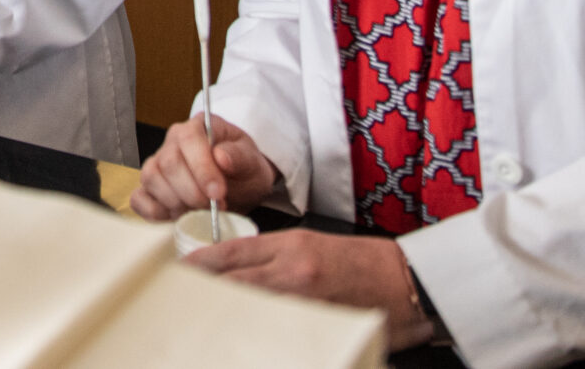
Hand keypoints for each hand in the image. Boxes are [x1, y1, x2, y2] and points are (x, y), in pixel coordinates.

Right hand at [131, 114, 277, 220]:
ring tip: (199, 212)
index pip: (190, 140)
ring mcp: (156, 165)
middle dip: (192, 192)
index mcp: (196, 128)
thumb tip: (221, 156)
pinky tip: (178, 217)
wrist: (239, 187)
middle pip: (169, 163)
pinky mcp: (148, 188)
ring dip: (176, 203)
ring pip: (151, 179)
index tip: (218, 193)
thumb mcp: (252, 161)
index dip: (202, 169)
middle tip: (212, 208)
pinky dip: (156, 213)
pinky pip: (139, 199)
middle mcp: (172, 143)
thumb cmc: (243, 170)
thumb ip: (239, 156)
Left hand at [188, 232, 432, 352]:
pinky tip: (242, 341)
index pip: (233, 250)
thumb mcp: (314, 246)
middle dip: (204, 288)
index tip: (179, 268)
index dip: (202, 261)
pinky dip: (257, 334)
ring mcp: (306, 299)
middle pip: (234, 279)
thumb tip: (240, 273)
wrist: (408, 281)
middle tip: (176, 298)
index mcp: (291, 245)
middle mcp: (293, 269)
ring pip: (250, 305)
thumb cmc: (362, 262)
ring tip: (199, 321)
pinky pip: (279, 330)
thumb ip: (276, 257)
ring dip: (225, 312)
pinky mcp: (319, 323)